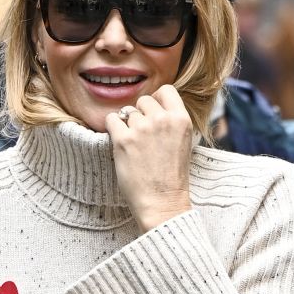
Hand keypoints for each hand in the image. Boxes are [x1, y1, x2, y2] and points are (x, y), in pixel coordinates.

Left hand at [106, 86, 193, 234]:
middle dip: (141, 115)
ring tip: (135, 147)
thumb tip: (154, 107)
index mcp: (181, 119)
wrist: (162, 203)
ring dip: (128, 126)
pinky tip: (120, 144)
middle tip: (143, 138)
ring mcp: (142, 128)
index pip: (166, 90)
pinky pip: (111, 120)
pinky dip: (113, 129)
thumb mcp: (183, 143)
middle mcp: (162, 120)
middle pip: (144, 100)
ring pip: (127, 112)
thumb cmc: (171, 178)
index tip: (154, 116)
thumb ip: (171, 122)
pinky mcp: (124, 140)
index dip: (157, 101)